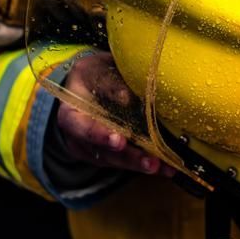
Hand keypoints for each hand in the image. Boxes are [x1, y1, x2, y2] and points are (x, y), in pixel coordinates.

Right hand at [56, 52, 173, 176]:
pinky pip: (128, 162)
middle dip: (130, 158)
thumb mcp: (95, 71)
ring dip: (143, 164)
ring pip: (119, 161)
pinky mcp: (110, 155)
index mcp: (71, 116)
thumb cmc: (92, 76)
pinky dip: (147, 163)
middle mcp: (80, 139)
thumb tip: (126, 97)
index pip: (82, 128)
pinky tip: (168, 166)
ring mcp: (95, 150)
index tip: (118, 141)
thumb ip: (108, 84)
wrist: (88, 86)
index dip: (99, 136)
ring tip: (166, 167)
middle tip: (151, 162)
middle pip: (105, 153)